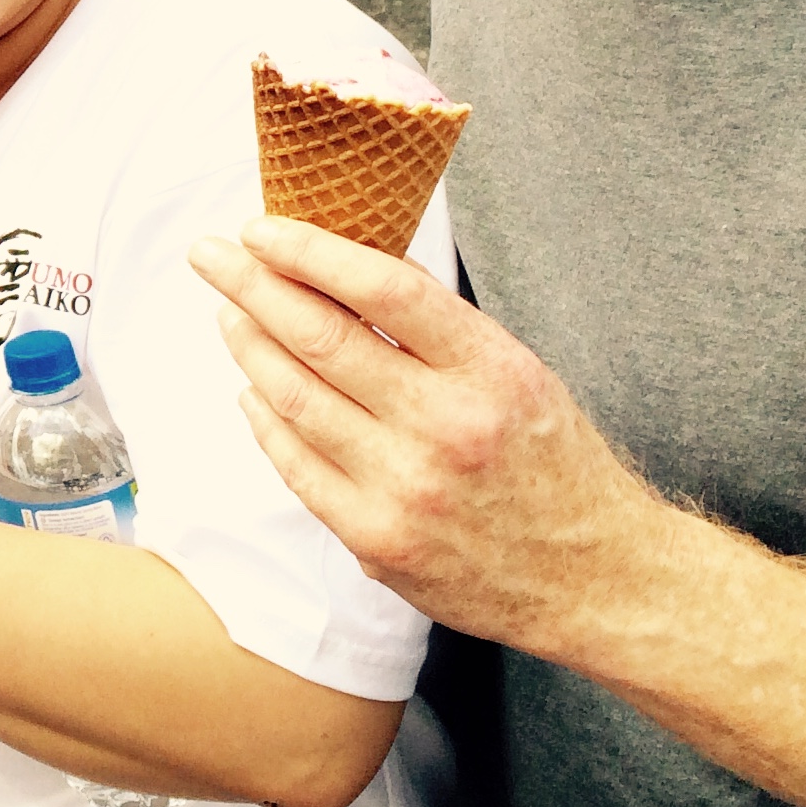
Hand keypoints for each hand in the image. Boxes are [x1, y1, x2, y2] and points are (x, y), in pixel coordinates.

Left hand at [189, 215, 667, 657]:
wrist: (597, 579)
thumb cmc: (553, 463)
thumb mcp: (519, 374)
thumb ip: (437, 329)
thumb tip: (344, 265)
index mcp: (492, 371)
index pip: (383, 288)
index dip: (311, 251)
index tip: (260, 227)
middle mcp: (446, 427)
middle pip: (321, 338)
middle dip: (251, 286)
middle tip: (209, 254)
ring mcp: (405, 489)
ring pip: (295, 399)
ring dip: (250, 347)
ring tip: (229, 313)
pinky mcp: (376, 540)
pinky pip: (296, 465)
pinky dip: (266, 420)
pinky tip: (253, 390)